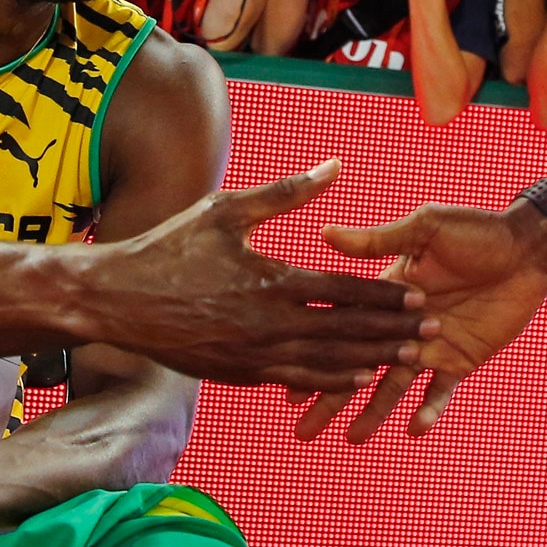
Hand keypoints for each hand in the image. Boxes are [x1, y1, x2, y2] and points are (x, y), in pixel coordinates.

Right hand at [86, 159, 437, 386]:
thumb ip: (287, 192)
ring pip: (326, 364)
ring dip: (370, 360)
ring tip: (409, 359)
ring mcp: (253, 357)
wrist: (114, 300)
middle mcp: (268, 326)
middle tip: (432, 330)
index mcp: (270, 282)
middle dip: (392, 332)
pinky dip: (329, 381)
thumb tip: (337, 165)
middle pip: (346, 333)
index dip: (385, 296)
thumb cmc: (169, 247)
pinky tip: (355, 379)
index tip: (420, 294)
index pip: (344, 292)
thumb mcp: (228, 209)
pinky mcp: (238, 376)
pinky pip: (294, 381)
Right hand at [304, 200, 546, 439]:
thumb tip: (325, 233)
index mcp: (386, 296)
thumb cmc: (476, 231)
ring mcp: (429, 348)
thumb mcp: (426, 228)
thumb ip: (379, 240)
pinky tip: (415, 429)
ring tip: (352, 438)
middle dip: (330, 397)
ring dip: (373, 412)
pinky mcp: (461, 361)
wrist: (526, 248)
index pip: (340, 328)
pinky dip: (429, 411)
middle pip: (357, 367)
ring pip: (392, 388)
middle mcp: (401, 328)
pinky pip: (441, 393)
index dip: (314, 352)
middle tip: (303, 430)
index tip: (285, 377)